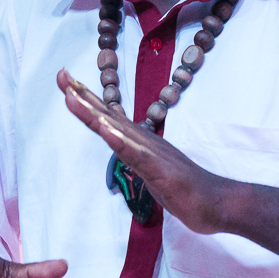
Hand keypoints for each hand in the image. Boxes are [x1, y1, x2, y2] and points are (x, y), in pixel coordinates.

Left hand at [57, 68, 229, 233]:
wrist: (218, 203)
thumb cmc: (187, 189)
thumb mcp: (152, 172)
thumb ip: (136, 158)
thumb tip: (121, 147)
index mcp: (140, 142)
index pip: (108, 118)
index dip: (86, 100)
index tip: (65, 81)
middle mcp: (144, 141)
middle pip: (107, 116)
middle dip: (82, 96)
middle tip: (60, 74)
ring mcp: (152, 154)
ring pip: (116, 130)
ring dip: (93, 114)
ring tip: (71, 97)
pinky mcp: (160, 170)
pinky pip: (136, 155)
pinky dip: (119, 141)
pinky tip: (105, 130)